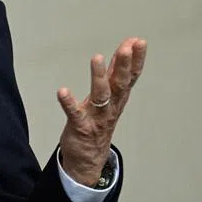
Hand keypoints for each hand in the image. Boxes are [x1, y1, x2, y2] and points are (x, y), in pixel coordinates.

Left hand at [56, 37, 146, 185]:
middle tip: (127, 47)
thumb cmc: (98, 122)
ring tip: (97, 58)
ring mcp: (96, 117)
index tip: (139, 42)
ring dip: (99, 77)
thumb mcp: (110, 97)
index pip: (130, 77)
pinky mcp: (81, 127)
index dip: (136, 60)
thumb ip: (115, 73)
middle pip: (120, 84)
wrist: (88, 160)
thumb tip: (124, 49)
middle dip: (124, 65)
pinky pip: (75, 114)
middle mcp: (111, 107)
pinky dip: (69, 103)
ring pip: (101, 96)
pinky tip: (62, 91)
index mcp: (118, 99)